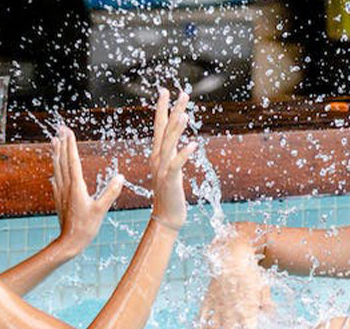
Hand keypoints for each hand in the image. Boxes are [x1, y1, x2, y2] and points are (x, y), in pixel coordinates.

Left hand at [50, 126, 123, 251]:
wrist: (69, 242)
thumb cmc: (86, 227)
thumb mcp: (101, 210)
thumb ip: (110, 193)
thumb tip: (121, 177)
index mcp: (76, 187)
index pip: (73, 160)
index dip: (70, 144)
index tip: (68, 131)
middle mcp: (66, 186)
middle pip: (62, 160)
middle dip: (61, 143)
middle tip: (60, 129)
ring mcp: (61, 192)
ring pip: (57, 168)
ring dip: (56, 153)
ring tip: (54, 141)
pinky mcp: (59, 198)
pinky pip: (56, 179)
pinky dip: (56, 170)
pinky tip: (54, 169)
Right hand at [147, 88, 195, 230]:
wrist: (166, 216)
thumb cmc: (170, 194)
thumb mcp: (170, 170)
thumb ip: (172, 156)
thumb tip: (178, 144)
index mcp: (157, 154)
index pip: (159, 126)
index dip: (162, 108)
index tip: (165, 91)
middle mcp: (157, 158)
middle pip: (165, 130)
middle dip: (172, 110)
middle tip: (181, 93)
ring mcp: (162, 169)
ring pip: (169, 144)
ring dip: (176, 129)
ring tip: (184, 114)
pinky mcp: (169, 180)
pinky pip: (176, 164)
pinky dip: (184, 154)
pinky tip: (193, 144)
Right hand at [196, 229, 273, 328]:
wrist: (231, 257)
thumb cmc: (250, 271)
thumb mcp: (264, 287)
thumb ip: (267, 303)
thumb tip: (272, 313)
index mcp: (248, 311)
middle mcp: (232, 313)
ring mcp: (218, 307)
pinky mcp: (208, 299)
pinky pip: (202, 315)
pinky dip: (199, 325)